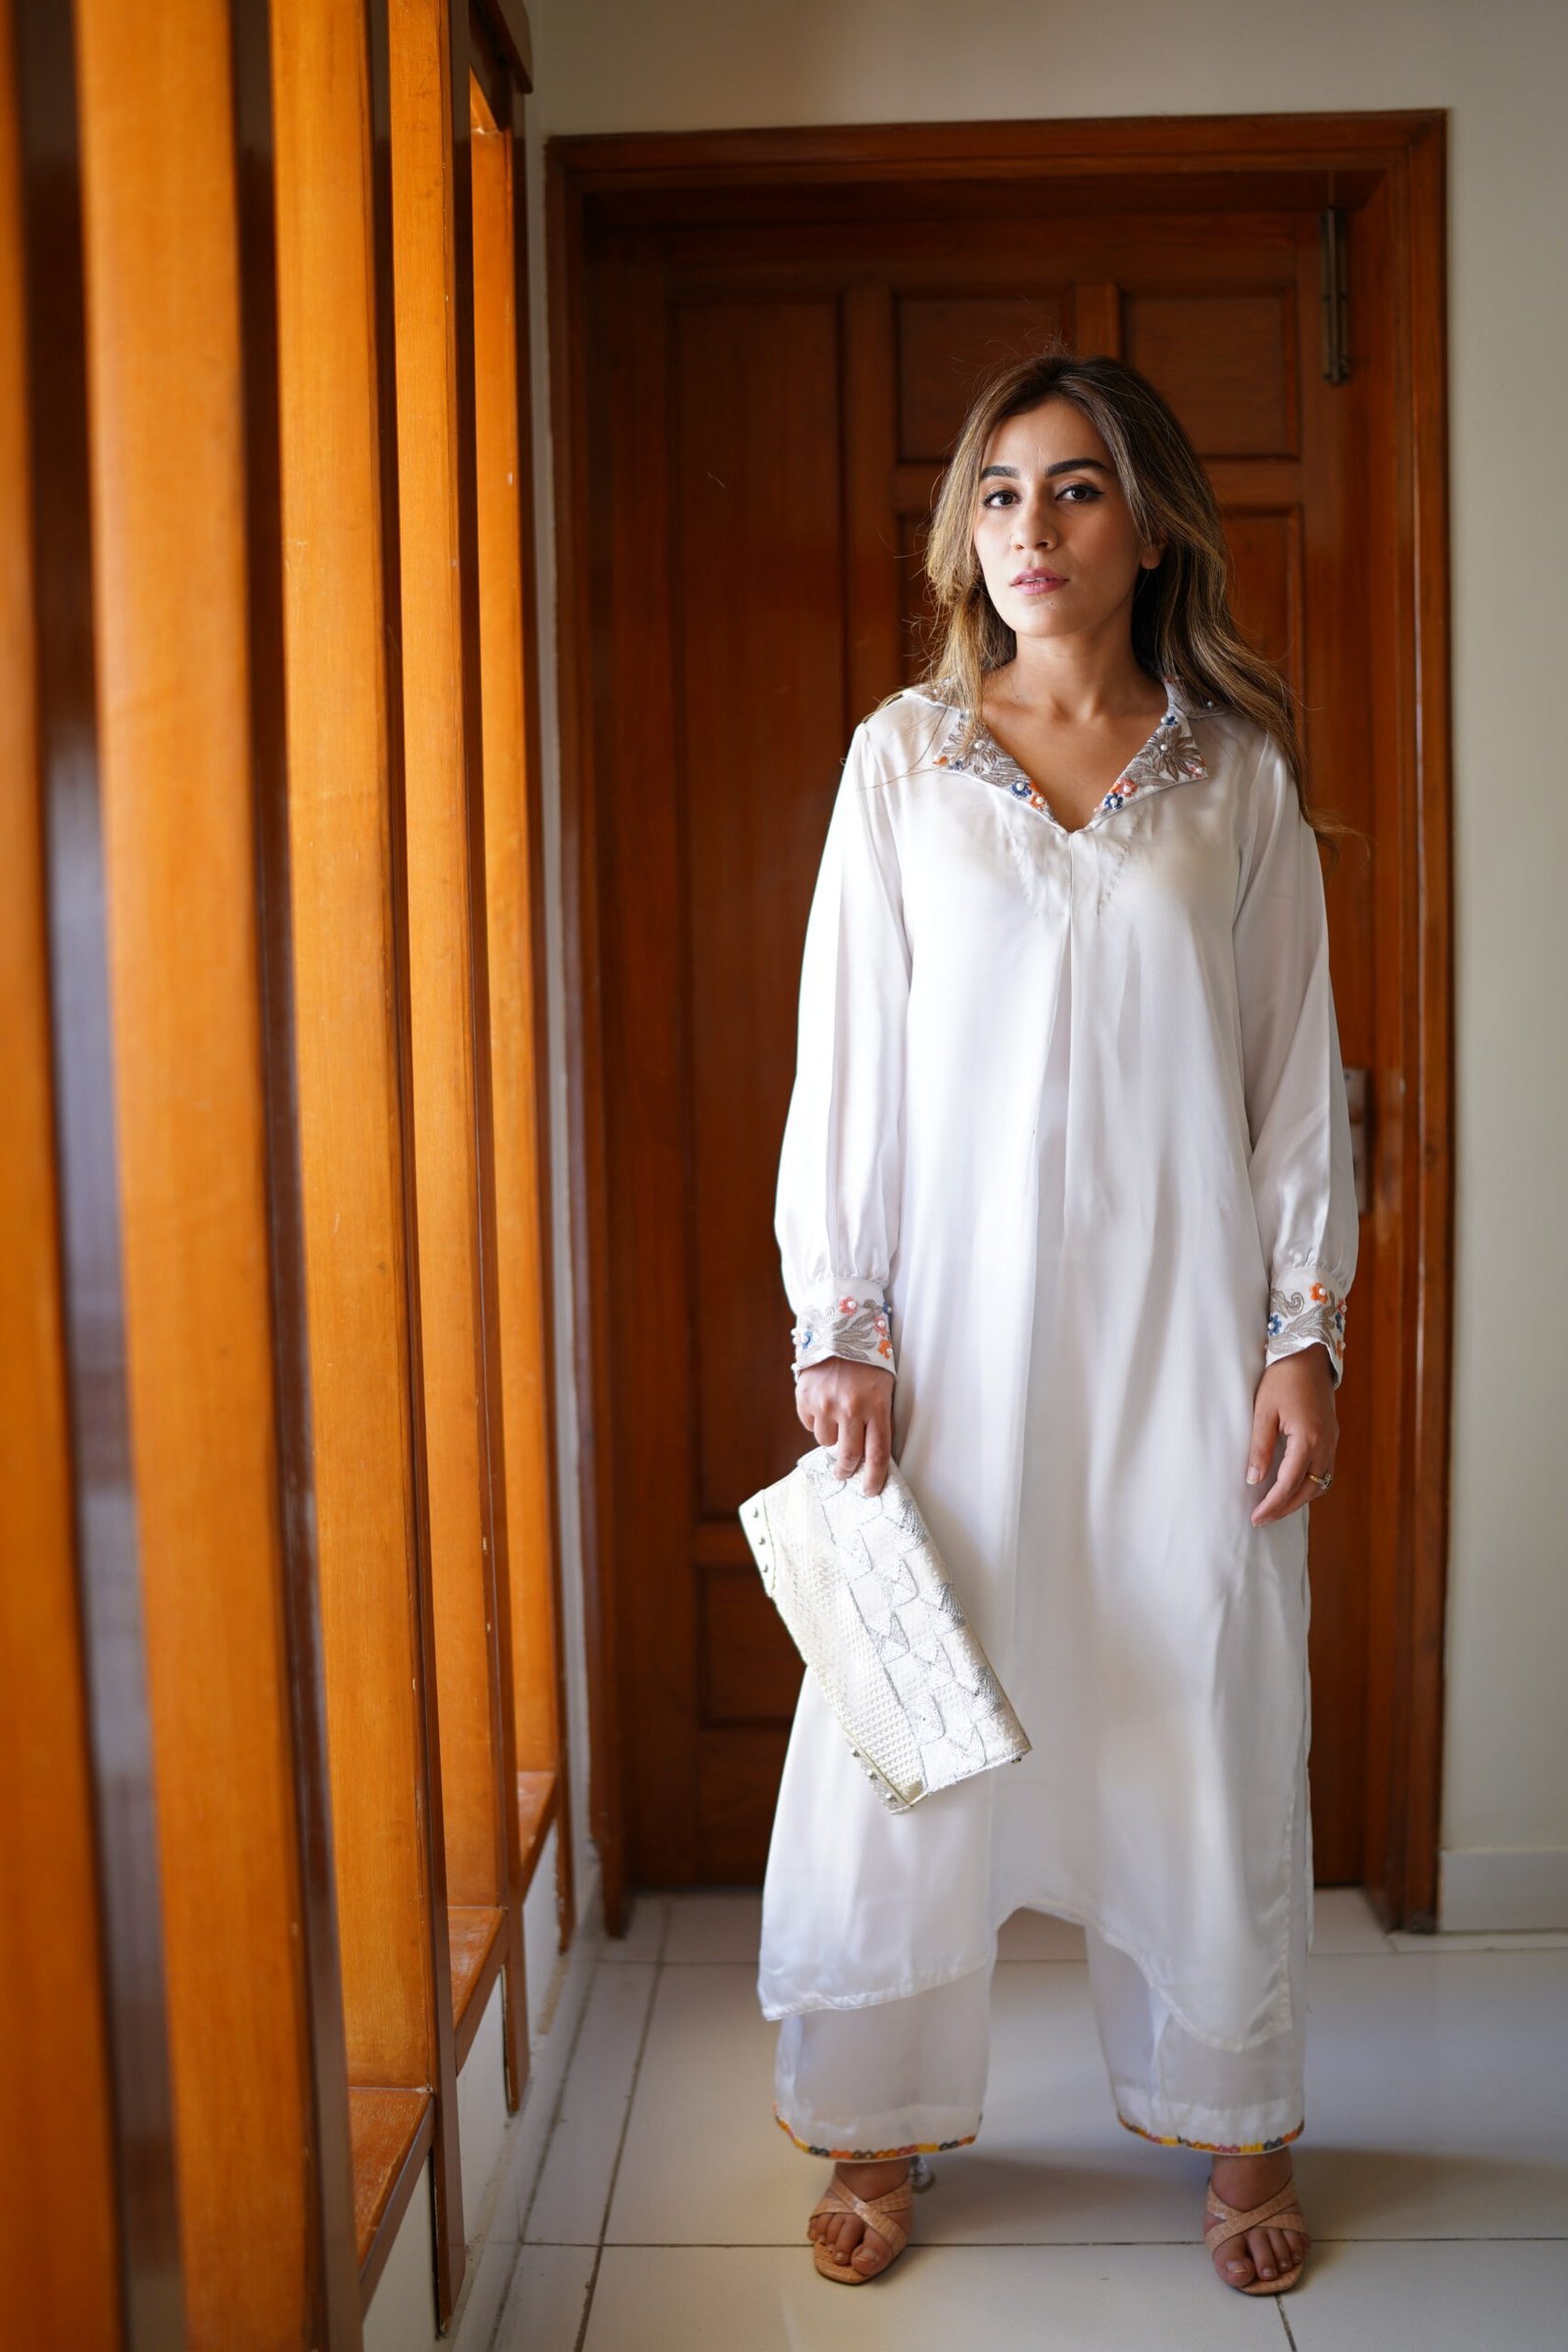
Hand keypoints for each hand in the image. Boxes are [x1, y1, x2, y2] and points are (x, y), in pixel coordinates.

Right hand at [793, 1357, 894, 1494]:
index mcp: (876, 1406)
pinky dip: (816, 1420)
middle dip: (847, 1469)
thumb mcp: (884, 1388)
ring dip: (832, 1437)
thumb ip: (878, 1419)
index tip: (869, 1490)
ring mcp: (824, 1403)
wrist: (839, 1329)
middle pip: (848, 1455)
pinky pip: (809, 1424)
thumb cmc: (869, 1362)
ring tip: (837, 1417)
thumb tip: (868, 1455)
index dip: (874, 1477)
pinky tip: (823, 1404)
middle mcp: (849, 1408)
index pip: (877, 1453)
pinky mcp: (805, 1397)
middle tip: (844, 1472)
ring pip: (826, 1441)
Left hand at [1247, 1346, 1338, 1523]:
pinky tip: (1292, 1487)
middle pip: (1308, 1490)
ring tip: (1274, 1507)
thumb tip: (1253, 1480)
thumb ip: (1259, 1447)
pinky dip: (1309, 1485)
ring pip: (1320, 1483)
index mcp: (1308, 1439)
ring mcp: (1332, 1441)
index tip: (1255, 1517)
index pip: (1289, 1484)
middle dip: (1284, 1508)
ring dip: (1298, 1499)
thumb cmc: (1282, 1378)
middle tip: (1261, 1519)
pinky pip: (1325, 1471)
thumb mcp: (1264, 1411)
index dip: (1272, 1504)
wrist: (1308, 1354)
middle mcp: (1325, 1444)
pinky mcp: (1332, 1436)